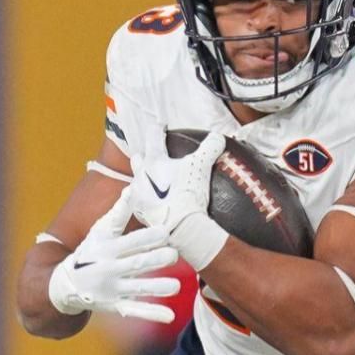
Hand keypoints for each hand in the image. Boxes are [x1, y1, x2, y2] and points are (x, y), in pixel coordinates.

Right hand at [48, 221, 180, 321]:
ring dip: (157, 287)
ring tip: (176, 286)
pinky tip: (170, 316)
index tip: (166, 232)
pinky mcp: (116, 306)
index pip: (130, 241)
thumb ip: (118, 213)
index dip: (147, 237)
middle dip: (155, 259)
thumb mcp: (99, 232)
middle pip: (136, 264)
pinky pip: (135, 310)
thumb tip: (132, 188)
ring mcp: (113, 289)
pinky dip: (152, 314)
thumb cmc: (90, 252)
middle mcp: (109, 269)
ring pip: (138, 288)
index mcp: (107, 249)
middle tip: (174, 254)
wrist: (65, 284)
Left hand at [130, 130, 229, 267]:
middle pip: (138, 158)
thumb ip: (210, 148)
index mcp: (153, 160)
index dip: (159, 128)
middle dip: (146, 155)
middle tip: (159, 158)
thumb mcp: (202, 167)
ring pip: (136, 181)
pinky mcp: (139, 212)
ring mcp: (137, 195)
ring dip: (145, 179)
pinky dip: (147, 200)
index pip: (153, 135)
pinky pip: (139, 201)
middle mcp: (140, 175)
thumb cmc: (189, 194)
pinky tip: (158, 203)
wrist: (181, 227)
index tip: (163, 127)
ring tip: (158, 184)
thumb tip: (218, 136)